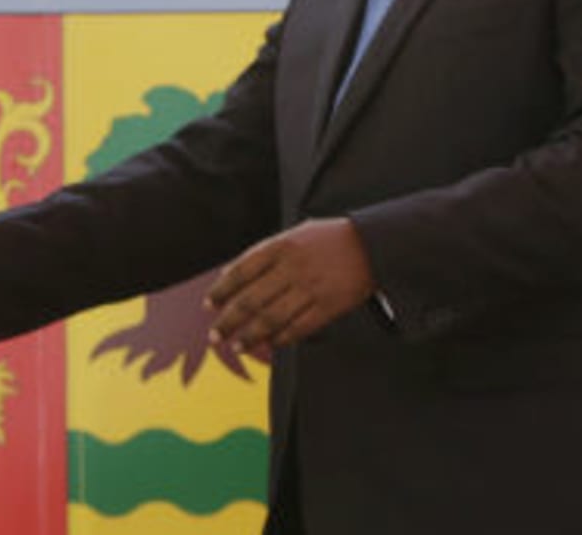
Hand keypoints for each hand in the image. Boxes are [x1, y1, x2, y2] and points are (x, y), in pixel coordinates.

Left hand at [205, 218, 373, 359]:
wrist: (372, 244)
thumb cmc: (328, 239)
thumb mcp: (293, 234)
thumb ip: (262, 253)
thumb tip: (228, 272)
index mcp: (281, 246)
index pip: (241, 271)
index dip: (221, 290)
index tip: (208, 305)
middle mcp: (293, 268)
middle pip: (252, 300)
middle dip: (229, 321)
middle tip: (214, 335)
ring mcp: (311, 288)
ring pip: (272, 318)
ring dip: (250, 336)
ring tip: (236, 345)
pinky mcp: (328, 307)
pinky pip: (298, 328)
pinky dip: (280, 339)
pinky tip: (269, 344)